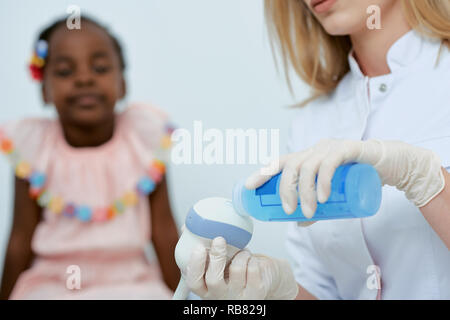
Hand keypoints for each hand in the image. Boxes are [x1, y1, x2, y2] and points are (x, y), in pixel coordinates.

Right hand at [185, 237, 297, 299]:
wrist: (260, 281)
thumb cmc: (233, 271)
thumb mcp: (216, 264)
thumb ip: (202, 248)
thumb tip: (187, 227)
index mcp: (206, 289)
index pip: (194, 282)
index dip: (195, 265)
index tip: (198, 247)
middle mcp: (221, 296)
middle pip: (214, 279)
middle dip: (216, 257)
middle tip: (219, 240)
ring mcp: (239, 296)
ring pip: (236, 270)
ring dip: (240, 254)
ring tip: (242, 252)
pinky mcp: (256, 292)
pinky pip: (253, 269)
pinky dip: (252, 258)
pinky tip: (250, 260)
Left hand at [245, 139, 444, 218]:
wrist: (387, 165)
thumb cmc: (355, 179)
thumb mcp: (331, 194)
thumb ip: (316, 205)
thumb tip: (298, 222)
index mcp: (307, 157)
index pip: (280, 161)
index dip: (263, 172)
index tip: (248, 186)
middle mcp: (315, 149)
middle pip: (291, 165)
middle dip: (285, 188)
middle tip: (288, 210)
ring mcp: (331, 147)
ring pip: (309, 166)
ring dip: (305, 192)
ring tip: (309, 212)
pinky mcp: (348, 149)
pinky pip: (331, 163)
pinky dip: (324, 181)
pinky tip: (323, 197)